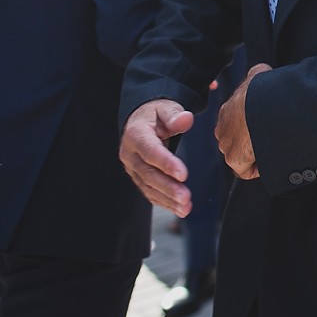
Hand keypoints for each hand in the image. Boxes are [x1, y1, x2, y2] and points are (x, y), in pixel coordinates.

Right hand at [120, 99, 194, 216]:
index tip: (184, 174)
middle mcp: (130, 154)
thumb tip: (185, 119)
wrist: (141, 119)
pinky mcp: (138, 176)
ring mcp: (132, 167)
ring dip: (167, 199)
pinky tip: (178, 209)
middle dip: (168, 188)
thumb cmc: (156, 113)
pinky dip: (163, 202)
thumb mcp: (165, 107)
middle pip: (149, 174)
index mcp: (136, 134)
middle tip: (186, 198)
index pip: (151, 151)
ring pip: (148, 187)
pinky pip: (149, 191)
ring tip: (186, 208)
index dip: (166, 163)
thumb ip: (175, 114)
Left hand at [216, 63, 271, 179]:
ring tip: (271, 149)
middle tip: (267, 140)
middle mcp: (223, 129)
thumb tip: (261, 71)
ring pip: (239, 157)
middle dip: (249, 144)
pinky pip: (246, 170)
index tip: (263, 128)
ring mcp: (227, 144)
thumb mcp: (260, 73)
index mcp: (228, 110)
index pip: (234, 125)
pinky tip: (269, 159)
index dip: (249, 128)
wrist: (265, 102)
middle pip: (234, 142)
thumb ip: (257, 73)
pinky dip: (257, 168)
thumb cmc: (264, 88)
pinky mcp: (235, 158)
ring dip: (253, 156)